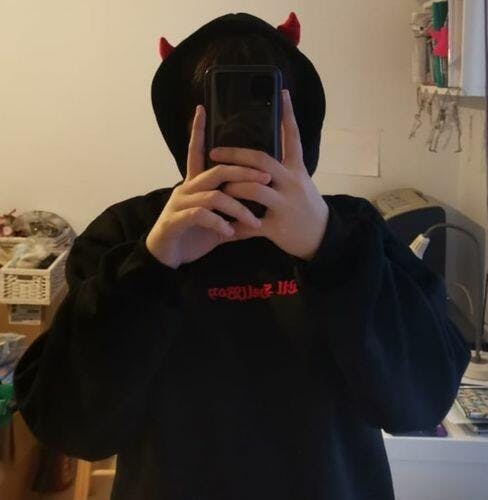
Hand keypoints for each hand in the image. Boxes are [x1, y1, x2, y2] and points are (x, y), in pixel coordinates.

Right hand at [146, 105, 270, 268]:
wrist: (168, 257)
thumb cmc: (193, 236)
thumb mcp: (217, 222)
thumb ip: (232, 213)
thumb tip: (258, 210)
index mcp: (196, 185)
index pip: (197, 152)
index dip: (198, 131)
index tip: (201, 108)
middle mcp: (188, 188)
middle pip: (218, 171)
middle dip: (244, 172)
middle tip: (266, 179)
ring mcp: (180, 203)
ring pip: (213, 195)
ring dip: (237, 207)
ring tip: (253, 222)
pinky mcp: (176, 220)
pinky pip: (201, 215)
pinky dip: (218, 223)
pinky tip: (229, 231)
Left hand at [209, 89, 328, 260]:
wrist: (322, 237)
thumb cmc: (307, 206)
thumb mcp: (301, 182)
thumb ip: (284, 168)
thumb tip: (261, 155)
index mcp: (297, 170)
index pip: (293, 138)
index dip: (288, 115)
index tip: (282, 92)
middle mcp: (292, 183)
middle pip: (261, 161)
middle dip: (235, 155)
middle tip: (214, 152)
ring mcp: (284, 204)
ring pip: (253, 190)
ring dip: (232, 187)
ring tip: (219, 187)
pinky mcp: (277, 226)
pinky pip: (250, 225)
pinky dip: (235, 227)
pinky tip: (223, 226)